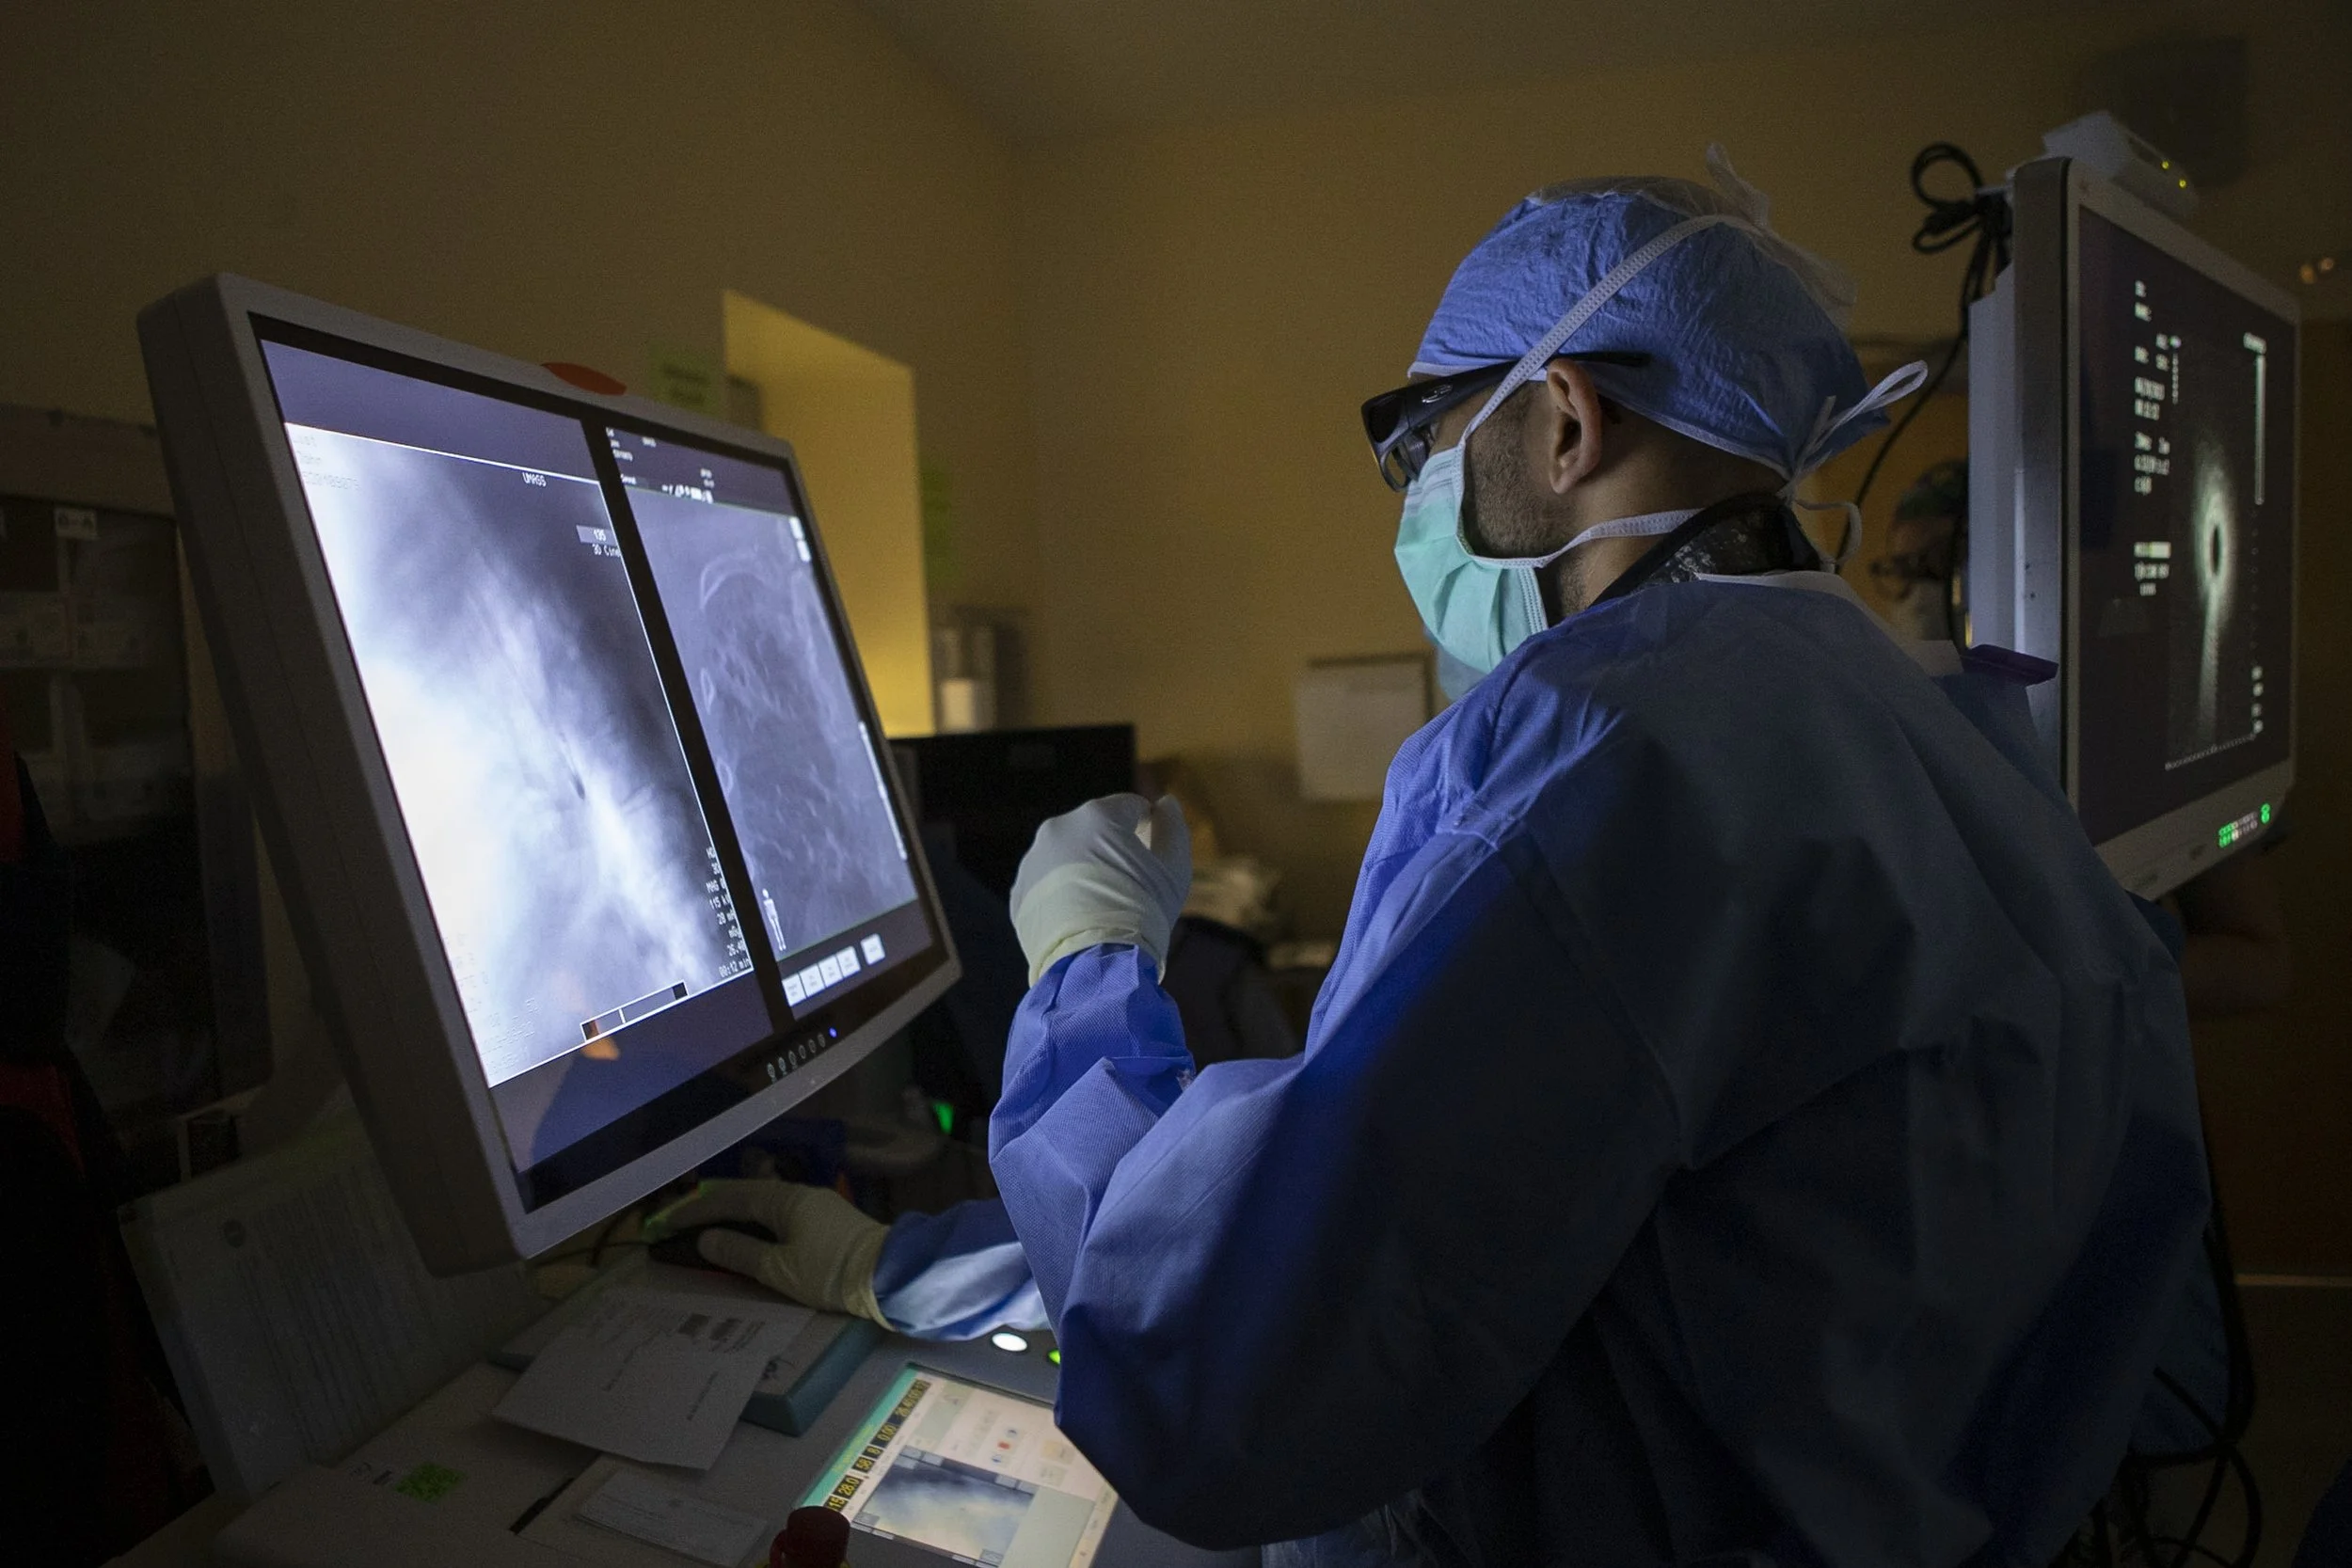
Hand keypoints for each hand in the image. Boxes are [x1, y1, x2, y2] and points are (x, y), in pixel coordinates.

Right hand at [645, 1179, 889, 1325]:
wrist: (890, 1276)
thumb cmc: (830, 1272)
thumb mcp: (778, 1269)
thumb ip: (740, 1253)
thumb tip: (707, 1239)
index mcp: (783, 1199)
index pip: (730, 1200)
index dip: (696, 1212)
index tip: (668, 1222)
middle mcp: (799, 1193)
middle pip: (748, 1195)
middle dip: (713, 1207)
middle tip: (683, 1219)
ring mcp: (817, 1204)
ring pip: (766, 1203)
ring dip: (736, 1213)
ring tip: (711, 1226)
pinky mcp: (829, 1220)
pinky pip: (782, 1213)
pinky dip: (758, 1221)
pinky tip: (752, 1232)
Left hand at [1010, 793, 1191, 985]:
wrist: (1095, 964)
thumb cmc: (1142, 912)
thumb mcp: (1173, 869)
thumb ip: (1173, 827)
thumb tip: (1166, 803)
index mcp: (1097, 816)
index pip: (1131, 807)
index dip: (1148, 828)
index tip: (1154, 857)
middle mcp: (1058, 829)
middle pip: (1096, 829)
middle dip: (1113, 848)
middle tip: (1130, 886)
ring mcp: (1033, 860)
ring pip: (1068, 855)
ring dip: (1085, 869)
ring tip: (1102, 906)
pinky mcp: (1019, 892)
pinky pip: (1047, 883)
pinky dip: (1063, 893)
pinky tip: (1080, 918)